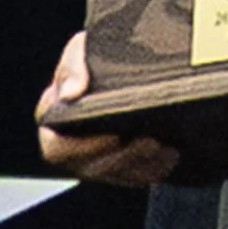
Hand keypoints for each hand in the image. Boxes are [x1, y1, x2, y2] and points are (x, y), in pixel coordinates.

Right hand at [35, 29, 179, 185]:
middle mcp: (72, 146)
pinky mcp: (124, 165)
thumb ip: (72, 68)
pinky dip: (156, 168)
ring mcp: (98, 158)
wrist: (128, 59)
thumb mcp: (81, 50)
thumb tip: (70, 95)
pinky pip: (138, 177)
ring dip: (143, 164)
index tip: (114, 136)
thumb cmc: (97, 55)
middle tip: (151, 141)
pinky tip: (172, 152)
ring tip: (166, 146)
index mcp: (55, 120)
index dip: (84, 148)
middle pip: (91, 169)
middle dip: (123, 158)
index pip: (57, 149)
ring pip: (118, 175)